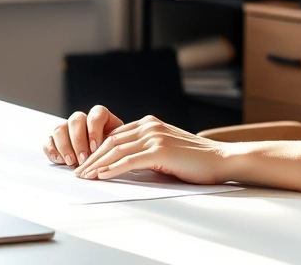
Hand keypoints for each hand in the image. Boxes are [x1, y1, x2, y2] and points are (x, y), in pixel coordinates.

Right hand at [43, 105, 123, 166]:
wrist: (103, 160)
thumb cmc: (113, 153)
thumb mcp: (118, 147)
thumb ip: (114, 146)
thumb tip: (107, 153)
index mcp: (100, 117)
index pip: (97, 113)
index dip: (94, 130)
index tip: (95, 148)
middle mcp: (82, 120)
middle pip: (76, 120)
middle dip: (78, 141)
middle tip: (83, 158)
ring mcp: (67, 129)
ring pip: (59, 128)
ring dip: (65, 146)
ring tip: (72, 162)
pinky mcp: (55, 141)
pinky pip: (48, 140)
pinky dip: (52, 150)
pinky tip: (60, 160)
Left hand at [73, 115, 229, 184]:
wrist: (221, 159)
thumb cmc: (196, 160)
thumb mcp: (167, 149)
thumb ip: (147, 150)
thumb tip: (125, 163)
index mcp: (149, 124)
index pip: (114, 136)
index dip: (97, 150)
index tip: (86, 162)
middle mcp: (149, 126)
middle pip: (110, 141)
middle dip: (91, 157)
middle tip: (79, 172)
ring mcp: (154, 137)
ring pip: (116, 150)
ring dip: (97, 164)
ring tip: (84, 176)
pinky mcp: (160, 151)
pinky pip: (129, 160)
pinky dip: (112, 168)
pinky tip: (101, 176)